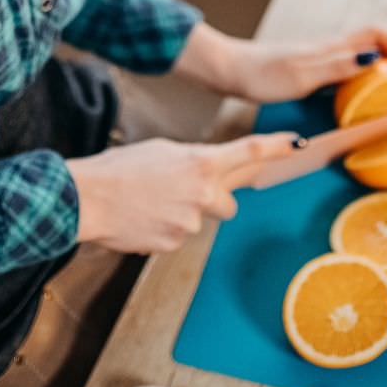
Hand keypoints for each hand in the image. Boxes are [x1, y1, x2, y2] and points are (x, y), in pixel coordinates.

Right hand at [66, 131, 299, 254]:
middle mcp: (204, 193)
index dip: (277, 147)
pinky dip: (165, 229)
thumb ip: (193, 160)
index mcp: (202, 163)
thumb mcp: (162, 151)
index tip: (298, 143)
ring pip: (200, 221)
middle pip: (230, 202)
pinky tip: (142, 218)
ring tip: (150, 203)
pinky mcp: (175, 244)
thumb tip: (209, 170)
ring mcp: (191, 222)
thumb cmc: (120, 168)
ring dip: (184, 214)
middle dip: (214, 200)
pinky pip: (179, 237)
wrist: (88, 199)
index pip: (251, 152)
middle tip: (182, 192)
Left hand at [176, 23, 386, 104]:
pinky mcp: (309, 68)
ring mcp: (319, 57)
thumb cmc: (262, 74)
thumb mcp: (302, 75)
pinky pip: (345, 68)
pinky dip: (361, 78)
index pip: (378, 34)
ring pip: (361, 55)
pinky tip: (356, 95)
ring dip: (381, 66)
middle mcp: (329, 48)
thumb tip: (375, 58)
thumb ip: (338, 67)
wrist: (230, 70)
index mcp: (332, 47)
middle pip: (374, 41)